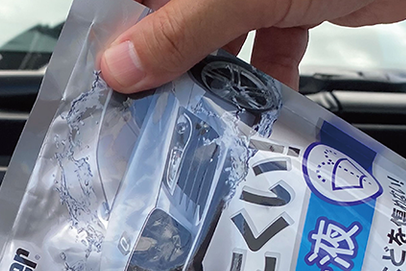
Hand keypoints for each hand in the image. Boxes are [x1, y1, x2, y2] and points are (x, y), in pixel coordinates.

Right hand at [100, 0, 405, 93]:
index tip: (110, 84)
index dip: (119, 37)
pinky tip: (260, 109)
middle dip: (165, 68)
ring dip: (214, 81)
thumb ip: (180, 28)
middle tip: (153, 117)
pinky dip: (265, 79)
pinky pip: (267, 46)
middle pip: (173, 19)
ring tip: (201, 123)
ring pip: (218, 37)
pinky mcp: (295, 1)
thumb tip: (120, 66)